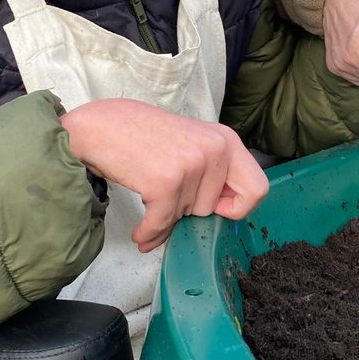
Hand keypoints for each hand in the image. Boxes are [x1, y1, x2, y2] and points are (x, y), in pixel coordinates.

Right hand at [61, 99, 268, 250]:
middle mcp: (215, 149)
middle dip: (187, 208)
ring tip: (147, 194)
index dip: (238, 206)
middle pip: (214, 209)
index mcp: (226, 140)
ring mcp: (192, 164)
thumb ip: (213, 173)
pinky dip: (148, 232)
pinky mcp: (166, 182)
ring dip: (164, 216)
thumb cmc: (142, 135)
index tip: (216, 206)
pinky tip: (139, 231)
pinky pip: (162, 223)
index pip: (258, 189)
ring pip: (186, 216)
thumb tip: (226, 213)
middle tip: (165, 188)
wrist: (100, 127)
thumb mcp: (192, 143)